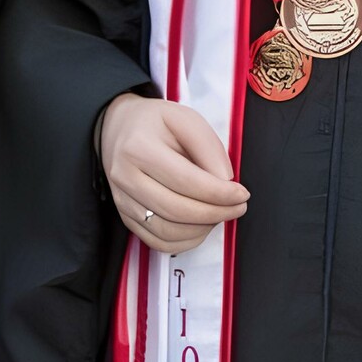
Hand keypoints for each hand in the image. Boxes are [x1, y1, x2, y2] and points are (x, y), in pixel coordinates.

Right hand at [98, 93, 249, 254]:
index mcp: (139, 148)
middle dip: (216, 213)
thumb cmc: (155, 123)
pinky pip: (157, 241)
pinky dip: (185, 241)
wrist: (119, 128)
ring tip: (220, 213)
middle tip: (238, 207)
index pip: (186, 181)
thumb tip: (225, 182)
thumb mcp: (186, 120)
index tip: (242, 194)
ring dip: (202, 229)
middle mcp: (125, 177)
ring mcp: (122, 200)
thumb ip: (209, 149)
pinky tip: (202, 226)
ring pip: (166, 232)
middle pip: (176, 210)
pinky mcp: (125, 215)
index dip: (220, 194)